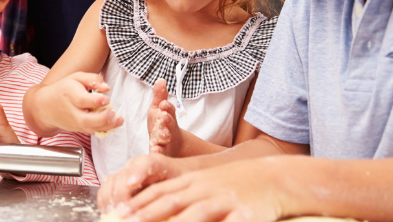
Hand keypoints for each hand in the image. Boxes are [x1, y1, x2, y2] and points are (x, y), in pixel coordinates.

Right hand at [35, 72, 122, 134]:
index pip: (82, 100)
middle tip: (113, 112)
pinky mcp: (78, 129)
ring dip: (107, 126)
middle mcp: (71, 110)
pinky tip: (113, 124)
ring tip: (119, 120)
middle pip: (86, 119)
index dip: (96, 101)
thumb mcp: (76, 77)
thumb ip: (92, 79)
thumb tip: (106, 88)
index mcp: (69, 93)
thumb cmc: (63, 89)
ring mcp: (74, 122)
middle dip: (102, 118)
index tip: (106, 99)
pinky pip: (92, 132)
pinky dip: (104, 130)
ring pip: (90, 128)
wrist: (46, 106)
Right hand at [97, 153, 189, 211]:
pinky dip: (104, 200)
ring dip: (109, 197)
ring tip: (111, 212)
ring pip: (111, 180)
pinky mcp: (118, 182)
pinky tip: (107, 211)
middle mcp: (137, 165)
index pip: (146, 164)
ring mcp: (126, 173)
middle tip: (120, 210)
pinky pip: (106, 188)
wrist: (175, 177)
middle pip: (124, 175)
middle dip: (120, 193)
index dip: (138, 172)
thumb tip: (161, 200)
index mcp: (156, 163)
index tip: (133, 183)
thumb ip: (173, 193)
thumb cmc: (179, 184)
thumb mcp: (181, 187)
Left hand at [113, 158, 286, 221]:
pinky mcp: (244, 214)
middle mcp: (204, 189)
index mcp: (193, 181)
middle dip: (147, 215)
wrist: (274, 178)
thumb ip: (181, 194)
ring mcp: (224, 200)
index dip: (138, 202)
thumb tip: (150, 211)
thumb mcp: (204, 183)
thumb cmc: (233, 184)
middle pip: (171, 202)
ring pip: (195, 214)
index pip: (160, 191)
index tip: (118, 212)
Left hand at [147, 79, 181, 156]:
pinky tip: (155, 151)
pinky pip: (160, 153)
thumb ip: (160, 96)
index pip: (169, 111)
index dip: (167, 107)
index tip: (164, 104)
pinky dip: (158, 152)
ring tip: (161, 136)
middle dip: (167, 120)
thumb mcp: (158, 109)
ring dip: (163, 136)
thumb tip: (160, 80)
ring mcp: (166, 141)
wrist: (172, 146)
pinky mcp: (162, 152)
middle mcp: (169, 129)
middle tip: (163, 116)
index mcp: (167, 117)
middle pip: (169, 124)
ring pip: (166, 139)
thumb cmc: (162, 124)